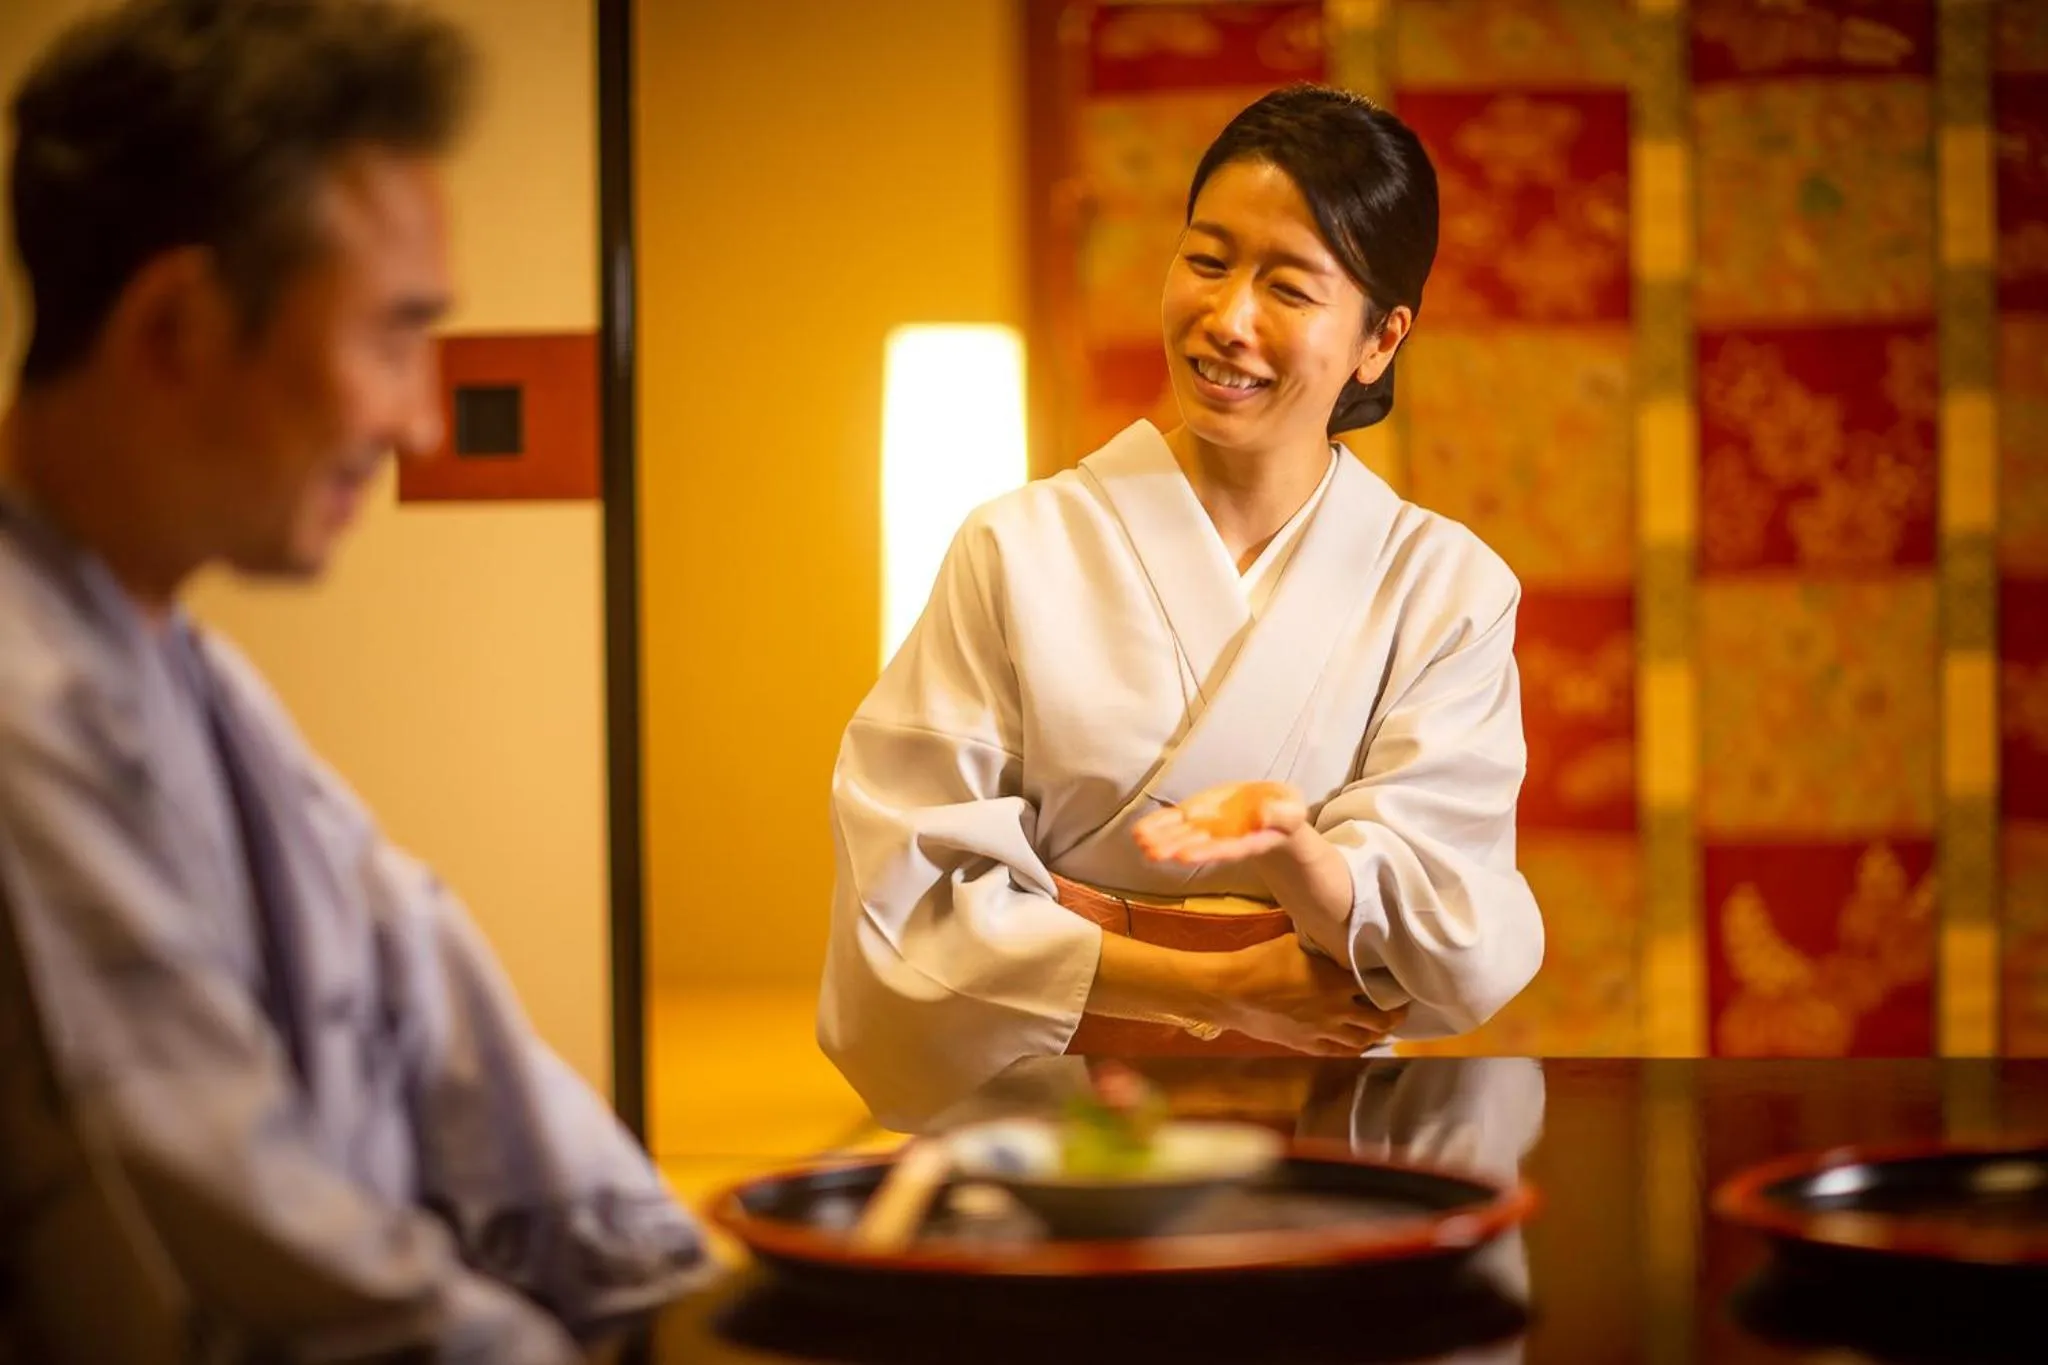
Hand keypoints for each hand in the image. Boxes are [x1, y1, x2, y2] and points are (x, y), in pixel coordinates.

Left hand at [1134, 780, 1307, 865]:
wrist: (1272, 811)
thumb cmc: (1286, 813)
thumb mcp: (1293, 811)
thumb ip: (1282, 815)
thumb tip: (1264, 815)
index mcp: (1250, 840)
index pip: (1227, 848)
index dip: (1207, 852)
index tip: (1186, 857)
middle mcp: (1223, 839)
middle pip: (1198, 846)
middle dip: (1175, 849)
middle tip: (1152, 853)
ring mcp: (1208, 829)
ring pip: (1182, 836)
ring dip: (1160, 840)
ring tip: (1140, 843)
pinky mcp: (1198, 816)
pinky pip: (1175, 821)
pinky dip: (1157, 825)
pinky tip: (1138, 832)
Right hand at [1209, 935, 1406, 1056]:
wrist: (1233, 992)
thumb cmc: (1262, 961)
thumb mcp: (1297, 944)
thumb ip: (1323, 948)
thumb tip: (1334, 940)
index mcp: (1338, 983)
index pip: (1378, 987)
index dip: (1392, 986)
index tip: (1398, 981)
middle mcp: (1337, 1010)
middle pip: (1379, 1020)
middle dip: (1394, 1015)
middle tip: (1401, 1008)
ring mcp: (1323, 1031)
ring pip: (1362, 1039)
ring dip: (1376, 1034)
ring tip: (1383, 1027)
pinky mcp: (1307, 1044)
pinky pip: (1338, 1051)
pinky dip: (1352, 1047)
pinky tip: (1357, 1043)